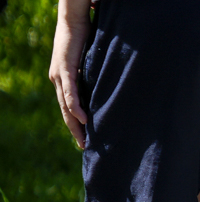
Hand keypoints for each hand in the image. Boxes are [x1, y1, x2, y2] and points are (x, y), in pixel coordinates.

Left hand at [49, 0, 92, 149]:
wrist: (73, 20)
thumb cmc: (83, 39)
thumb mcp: (88, 63)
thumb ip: (92, 78)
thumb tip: (105, 90)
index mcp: (63, 80)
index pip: (68, 107)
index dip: (76, 125)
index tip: (85, 140)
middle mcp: (58, 80)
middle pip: (66, 111)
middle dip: (76, 130)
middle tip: (85, 147)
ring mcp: (59, 75)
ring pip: (66, 105)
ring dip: (75, 124)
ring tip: (84, 139)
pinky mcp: (65, 68)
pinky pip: (70, 91)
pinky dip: (75, 105)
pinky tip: (82, 118)